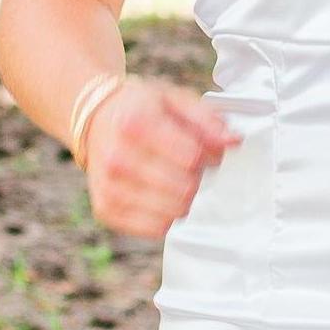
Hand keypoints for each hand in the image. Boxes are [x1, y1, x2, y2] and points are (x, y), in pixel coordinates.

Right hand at [81, 79, 241, 240]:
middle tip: (188, 164)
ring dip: (185, 197)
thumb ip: (208, 121)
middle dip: (197, 176)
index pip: (192, 157)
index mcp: (137, 124)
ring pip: (173, 211)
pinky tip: (161, 194)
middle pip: (185, 187)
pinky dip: (168, 214)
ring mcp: (110, 188)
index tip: (207, 150)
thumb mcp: (176, 100)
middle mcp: (118, 158)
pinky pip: (156, 228)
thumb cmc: (141, 110)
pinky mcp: (106, 210)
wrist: (95, 122)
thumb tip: (233, 142)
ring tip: (174, 177)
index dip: (211, 156)